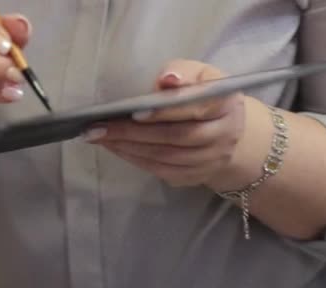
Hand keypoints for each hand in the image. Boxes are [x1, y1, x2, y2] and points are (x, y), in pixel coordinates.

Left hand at [84, 60, 246, 187]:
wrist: (224, 129)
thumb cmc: (202, 94)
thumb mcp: (198, 74)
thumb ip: (182, 72)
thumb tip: (167, 80)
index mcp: (226, 103)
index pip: (196, 107)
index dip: (166, 111)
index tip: (134, 112)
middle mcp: (224, 134)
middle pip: (176, 136)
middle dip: (133, 132)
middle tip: (98, 127)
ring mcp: (211, 160)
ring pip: (166, 157)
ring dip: (129, 148)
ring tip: (100, 137)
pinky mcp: (196, 176)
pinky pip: (162, 171)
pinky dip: (135, 160)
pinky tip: (115, 148)